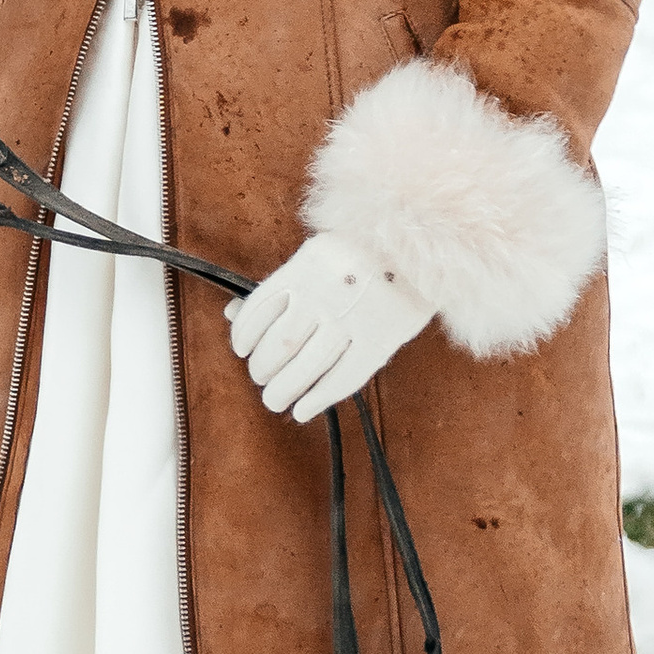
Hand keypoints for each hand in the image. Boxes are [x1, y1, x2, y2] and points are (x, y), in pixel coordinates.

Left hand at [228, 230, 431, 423]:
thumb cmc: (363, 251)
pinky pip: (343, 378)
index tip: (242, 351)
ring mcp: (352, 319)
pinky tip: (305, 409)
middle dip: (263, 368)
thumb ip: (280, 285)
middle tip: (261, 379)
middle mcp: (323, 295)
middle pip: (279, 344)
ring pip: (305, 366)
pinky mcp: (379, 340)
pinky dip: (319, 398)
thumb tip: (231, 313)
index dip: (245, 337)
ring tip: (275, 399)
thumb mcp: (316, 256)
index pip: (259, 312)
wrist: (422, 244)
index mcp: (304, 269)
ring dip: (284, 389)